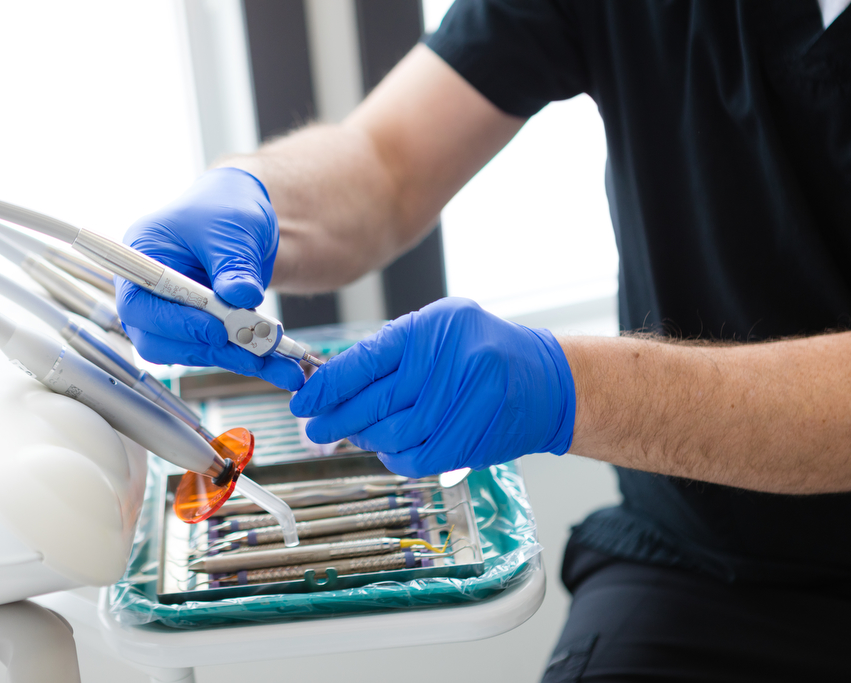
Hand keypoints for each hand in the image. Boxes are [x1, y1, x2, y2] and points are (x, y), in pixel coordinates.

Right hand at [116, 168, 303, 390]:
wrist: (247, 212)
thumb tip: (242, 298)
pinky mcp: (203, 325)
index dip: (173, 325)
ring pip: (190, 352)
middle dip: (206, 349)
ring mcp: (176, 311)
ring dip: (233, 359)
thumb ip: (234, 265)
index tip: (216, 331)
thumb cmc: (227, 207)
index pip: (139, 306)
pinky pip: (218, 351)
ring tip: (275, 360)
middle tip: (250, 353)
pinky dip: (248, 359)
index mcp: (142, 258)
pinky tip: (279, 366)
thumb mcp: (232, 229)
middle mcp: (151, 291)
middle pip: (158, 340)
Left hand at [289, 298, 575, 476]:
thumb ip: (392, 352)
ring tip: (353, 435)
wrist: (546, 382)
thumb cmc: (484, 352)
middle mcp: (449, 362)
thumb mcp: (440, 331)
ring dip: (365, 438)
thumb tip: (333, 382)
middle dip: (336, 418)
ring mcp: (463, 402)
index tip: (303, 400)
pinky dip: (394, 457)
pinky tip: (388, 449)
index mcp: (433, 328)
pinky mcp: (472, 438)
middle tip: (315, 428)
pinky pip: (416, 457)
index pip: (366, 360)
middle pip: (375, 402)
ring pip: (392, 433)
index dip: (328, 386)